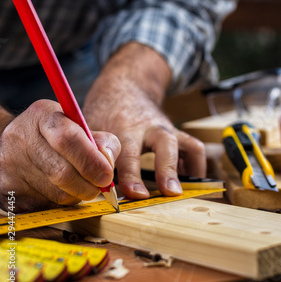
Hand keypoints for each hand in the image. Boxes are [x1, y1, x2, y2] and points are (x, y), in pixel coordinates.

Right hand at [0, 100, 119, 212]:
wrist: (15, 143)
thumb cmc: (55, 134)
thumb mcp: (79, 125)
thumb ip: (101, 141)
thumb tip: (108, 162)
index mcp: (42, 116)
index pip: (68, 139)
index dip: (91, 161)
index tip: (106, 175)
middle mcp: (20, 139)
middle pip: (62, 173)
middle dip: (89, 184)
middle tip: (100, 186)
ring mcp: (10, 167)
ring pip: (56, 195)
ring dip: (76, 195)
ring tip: (79, 183)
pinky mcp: (6, 192)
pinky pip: (45, 207)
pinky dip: (60, 203)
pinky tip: (59, 189)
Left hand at [83, 43, 205, 198]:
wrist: (126, 87)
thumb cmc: (104, 113)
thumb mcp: (90, 128)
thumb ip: (90, 153)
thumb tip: (85, 187)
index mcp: (124, 128)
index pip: (128, 153)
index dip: (131, 175)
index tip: (132, 194)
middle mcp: (149, 127)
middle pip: (164, 144)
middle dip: (167, 168)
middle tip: (170, 192)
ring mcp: (166, 129)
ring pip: (186, 144)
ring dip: (188, 169)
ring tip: (184, 193)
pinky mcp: (176, 134)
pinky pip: (194, 149)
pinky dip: (195, 168)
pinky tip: (187, 185)